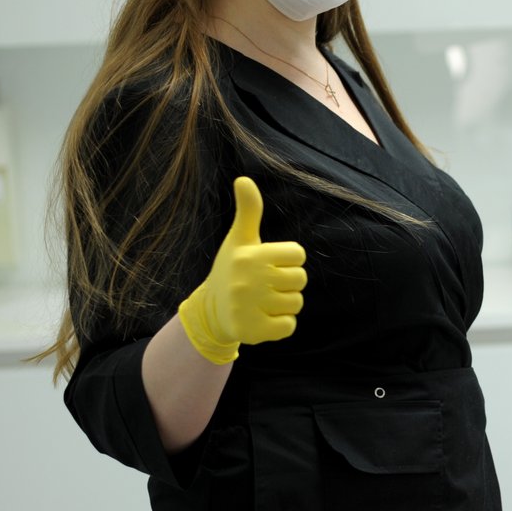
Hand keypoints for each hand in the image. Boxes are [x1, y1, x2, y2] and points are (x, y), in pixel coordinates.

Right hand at [177, 177, 306, 364]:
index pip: (298, 254)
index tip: (268, 263)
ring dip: (284, 304)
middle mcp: (248, 281)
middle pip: (300, 279)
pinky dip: (281, 325)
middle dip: (287, 283)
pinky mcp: (253, 331)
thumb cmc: (233, 269)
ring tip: (261, 301)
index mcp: (250, 256)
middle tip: (265, 285)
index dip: (287, 259)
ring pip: (296, 303)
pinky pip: (289, 326)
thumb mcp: (239, 239)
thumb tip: (243, 179)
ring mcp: (249, 307)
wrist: (211, 311)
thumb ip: (248, 210)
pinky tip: (262, 318)